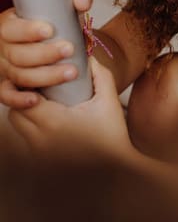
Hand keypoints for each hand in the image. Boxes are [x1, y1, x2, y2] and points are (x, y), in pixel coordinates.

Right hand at [0, 0, 93, 108]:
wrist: (60, 42)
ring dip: (45, 76)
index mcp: (10, 24)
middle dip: (44, 54)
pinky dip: (19, 100)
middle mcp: (4, 47)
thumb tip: (81, 2)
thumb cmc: (58, 21)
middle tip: (69, 50)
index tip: (49, 30)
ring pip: (19, 75)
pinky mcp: (10, 86)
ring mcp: (5, 68)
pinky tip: (36, 99)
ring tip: (71, 72)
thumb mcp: (67, 4)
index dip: (27, 31)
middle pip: (17, 55)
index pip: (10, 29)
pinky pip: (8, 96)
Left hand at [8, 58, 131, 158]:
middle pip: (16, 112)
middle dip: (24, 97)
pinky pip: (26, 138)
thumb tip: (87, 56)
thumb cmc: (113, 133)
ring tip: (45, 102)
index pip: (24, 98)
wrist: (116, 165)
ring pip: (18, 126)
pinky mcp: (42, 161)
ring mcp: (40, 153)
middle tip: (42, 87)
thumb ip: (99, 74)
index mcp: (54, 122)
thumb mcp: (108, 99)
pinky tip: (49, 119)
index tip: (42, 77)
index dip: (29, 85)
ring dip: (26, 112)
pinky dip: (32, 126)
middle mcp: (41, 140)